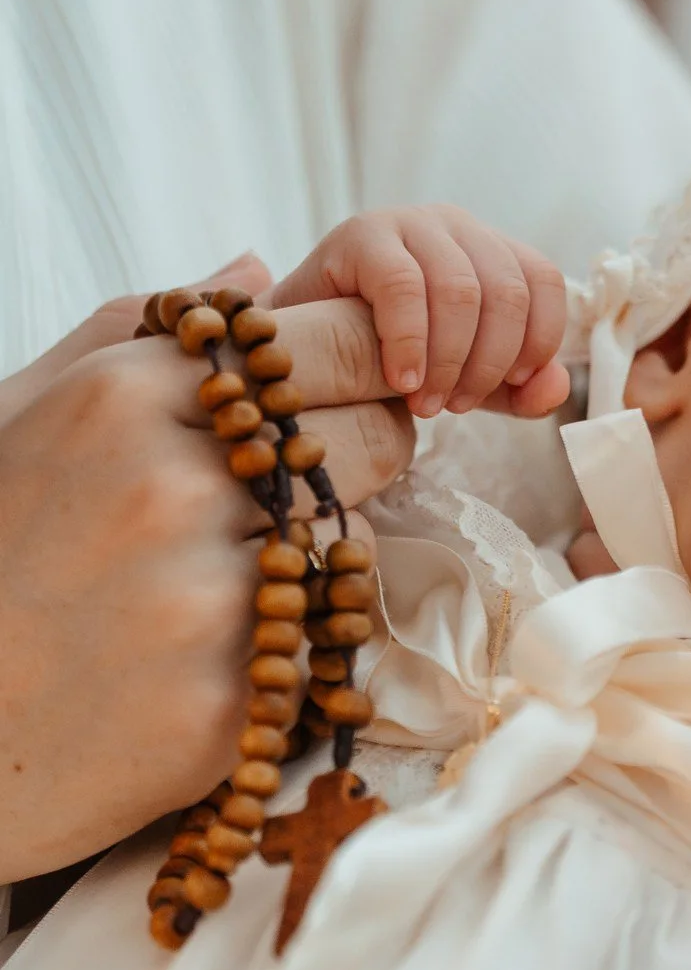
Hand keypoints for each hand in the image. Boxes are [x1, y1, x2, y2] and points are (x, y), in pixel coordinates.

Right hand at [0, 275, 416, 881]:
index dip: (360, 367)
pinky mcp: (237, 700)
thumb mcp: (24, 415)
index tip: (348, 389)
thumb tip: (258, 269)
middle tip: (294, 491)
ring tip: (215, 582)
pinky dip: (290, 646)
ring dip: (316, 559)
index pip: (339, 344)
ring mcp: (211, 598)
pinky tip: (205, 654)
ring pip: (354, 545)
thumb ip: (138, 332)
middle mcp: (177, 487)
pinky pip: (330, 644)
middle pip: (376, 439)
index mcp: (126, 397)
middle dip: (357, 456)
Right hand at [269, 205, 570, 421]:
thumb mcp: (463, 380)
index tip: (511, 387)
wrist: (299, 351)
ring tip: (426, 404)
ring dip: (449, 360)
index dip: (538, 340)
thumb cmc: (386, 359)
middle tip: (457, 407)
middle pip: (507, 291)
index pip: (544, 282)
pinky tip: (401, 381)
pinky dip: (410, 343)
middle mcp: (455, 225)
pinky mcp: (361, 235)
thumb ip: (515, 387)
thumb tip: (556, 386)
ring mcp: (408, 222)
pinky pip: (403, 287)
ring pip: (462, 291)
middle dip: (488, 362)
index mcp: (490, 250)